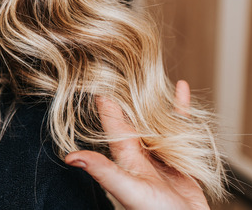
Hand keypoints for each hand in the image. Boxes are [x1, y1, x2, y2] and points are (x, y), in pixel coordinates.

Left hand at [65, 81, 209, 209]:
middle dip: (126, 90)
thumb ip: (104, 171)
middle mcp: (139, 152)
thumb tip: (69, 157)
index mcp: (125, 155)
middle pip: (131, 114)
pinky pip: (179, 125)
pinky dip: (180, 106)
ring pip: (154, 118)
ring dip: (152, 97)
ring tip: (147, 70)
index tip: (94, 70)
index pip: (111, 119)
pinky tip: (181, 89)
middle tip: (120, 61)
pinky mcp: (179, 158)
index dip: (104, 96)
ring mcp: (159, 154)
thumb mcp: (128, 190)